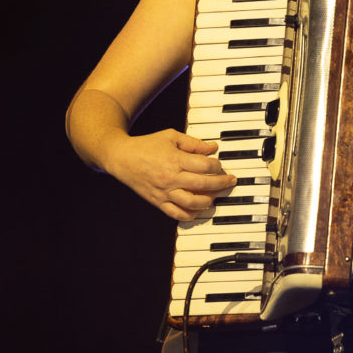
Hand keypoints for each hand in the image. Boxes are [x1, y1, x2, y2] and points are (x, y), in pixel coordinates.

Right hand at [104, 129, 237, 221]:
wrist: (121, 157)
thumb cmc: (146, 145)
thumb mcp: (170, 137)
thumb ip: (193, 143)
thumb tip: (212, 148)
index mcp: (175, 159)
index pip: (205, 165)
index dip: (217, 165)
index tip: (219, 164)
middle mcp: (171, 177)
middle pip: (204, 184)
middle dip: (221, 183)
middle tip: (230, 181)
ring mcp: (165, 192)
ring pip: (193, 203)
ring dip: (209, 201)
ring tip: (215, 196)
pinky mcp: (158, 202)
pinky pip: (177, 214)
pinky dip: (190, 215)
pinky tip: (198, 210)